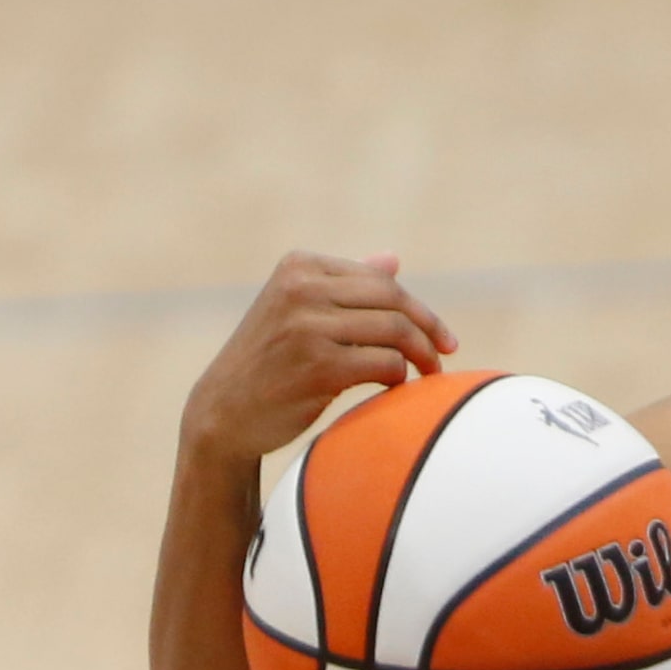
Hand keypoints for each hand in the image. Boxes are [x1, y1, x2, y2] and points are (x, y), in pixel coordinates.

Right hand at [180, 250, 457, 463]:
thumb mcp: (299, 312)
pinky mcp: (318, 365)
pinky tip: (396, 391)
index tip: (442, 338)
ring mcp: (307, 325)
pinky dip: (400, 378)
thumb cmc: (271, 363)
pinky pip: (385, 364)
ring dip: (420, 357)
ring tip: (427, 377)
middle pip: (393, 300)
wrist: (225, 411)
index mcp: (299, 266)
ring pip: (394, 331)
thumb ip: (344, 286)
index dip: (419, 309)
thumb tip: (393, 258)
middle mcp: (301, 287)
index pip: (381, 280)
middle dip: (429, 330)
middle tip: (445, 357)